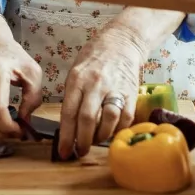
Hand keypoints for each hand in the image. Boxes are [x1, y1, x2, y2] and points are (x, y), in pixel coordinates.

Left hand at [57, 29, 143, 158]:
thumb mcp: (75, 72)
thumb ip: (72, 97)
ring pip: (108, 119)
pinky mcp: (131, 92)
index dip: (66, 136)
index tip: (63, 151)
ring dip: (101, 137)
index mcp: (77, 79)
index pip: (69, 113)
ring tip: (95, 141)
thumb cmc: (94, 58)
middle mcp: (95, 84)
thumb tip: (68, 126)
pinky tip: (111, 132)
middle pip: (88, 119)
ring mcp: (115, 88)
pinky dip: (118, 129)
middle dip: (82, 141)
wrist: (121, 42)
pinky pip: (125, 117)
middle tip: (80, 151)